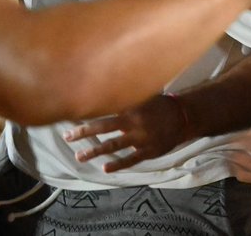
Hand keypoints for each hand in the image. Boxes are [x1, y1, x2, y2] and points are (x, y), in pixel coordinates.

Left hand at [63, 93, 189, 171]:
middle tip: (67, 137)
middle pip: (103, 127)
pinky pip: (130, 159)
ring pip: (113, 146)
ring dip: (95, 151)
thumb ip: (126, 94)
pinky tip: (105, 168)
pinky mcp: (147, 151)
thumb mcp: (143, 94)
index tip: (69, 113)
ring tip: (79, 157)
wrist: (183, 117)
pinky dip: (117, 164)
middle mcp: (132, 122)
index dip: (87, 112)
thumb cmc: (160, 104)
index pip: (103, 109)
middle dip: (84, 132)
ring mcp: (139, 138)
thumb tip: (105, 82)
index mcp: (130, 107)